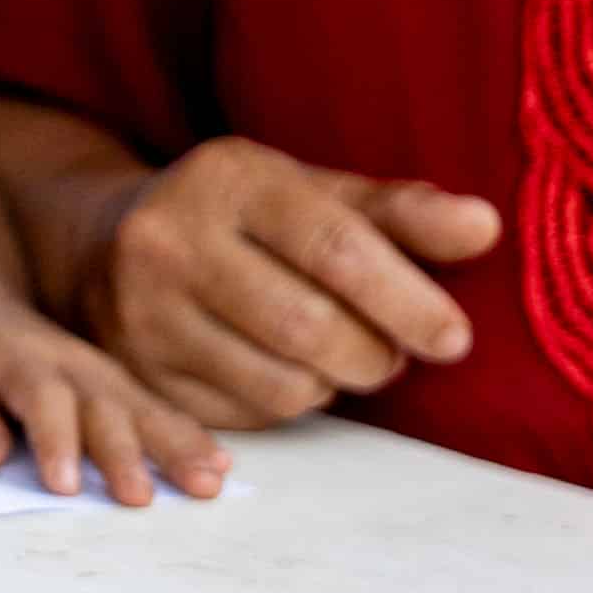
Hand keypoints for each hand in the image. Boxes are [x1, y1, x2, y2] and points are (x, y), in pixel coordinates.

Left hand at [0, 291, 229, 504]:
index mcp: (19, 359)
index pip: (40, 399)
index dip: (54, 440)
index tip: (64, 484)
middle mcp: (71, 367)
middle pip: (101, 409)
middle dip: (121, 453)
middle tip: (138, 496)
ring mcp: (101, 377)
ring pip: (142, 411)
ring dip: (174, 446)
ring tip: (205, 482)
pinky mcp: (120, 389)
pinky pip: (159, 411)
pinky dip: (191, 436)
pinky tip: (220, 465)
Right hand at [71, 139, 501, 427]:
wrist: (107, 241)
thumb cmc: (242, 216)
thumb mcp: (313, 192)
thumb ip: (399, 212)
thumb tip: (484, 227)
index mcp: (229, 177)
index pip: (335, 247)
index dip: (407, 299)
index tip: (455, 337)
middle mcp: (172, 240)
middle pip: (309, 326)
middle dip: (376, 354)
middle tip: (397, 353)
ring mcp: (144, 312)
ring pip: (281, 383)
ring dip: (337, 383)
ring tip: (344, 357)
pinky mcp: (139, 373)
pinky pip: (249, 415)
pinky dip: (291, 402)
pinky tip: (290, 370)